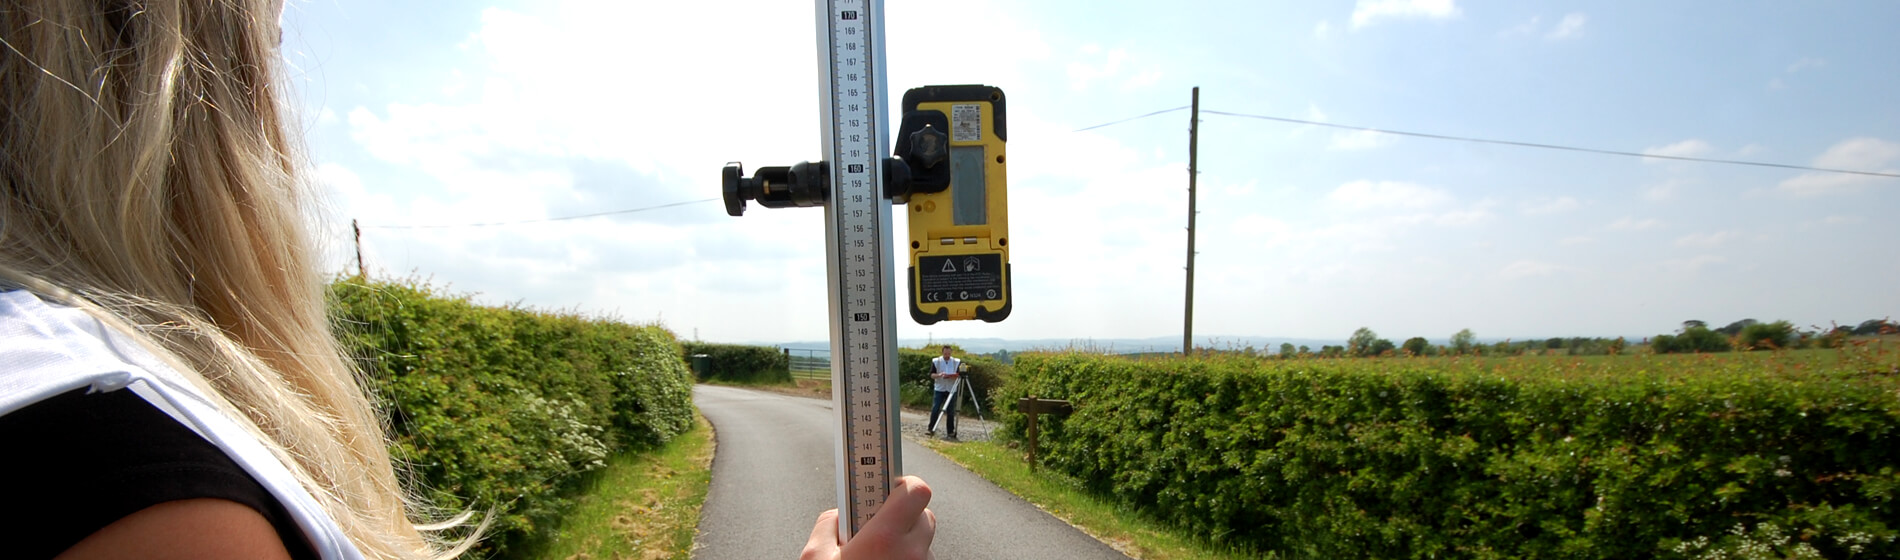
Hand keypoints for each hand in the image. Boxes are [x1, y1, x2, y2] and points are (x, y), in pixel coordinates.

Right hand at [801, 475, 934, 559]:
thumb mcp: (815, 556)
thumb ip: (828, 525)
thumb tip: (839, 514)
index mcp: (884, 539)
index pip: (915, 489)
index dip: (902, 484)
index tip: (889, 481)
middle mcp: (911, 553)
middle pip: (922, 515)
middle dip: (902, 517)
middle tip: (877, 528)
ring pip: (923, 541)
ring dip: (905, 542)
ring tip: (878, 555)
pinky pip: (922, 559)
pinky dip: (907, 559)